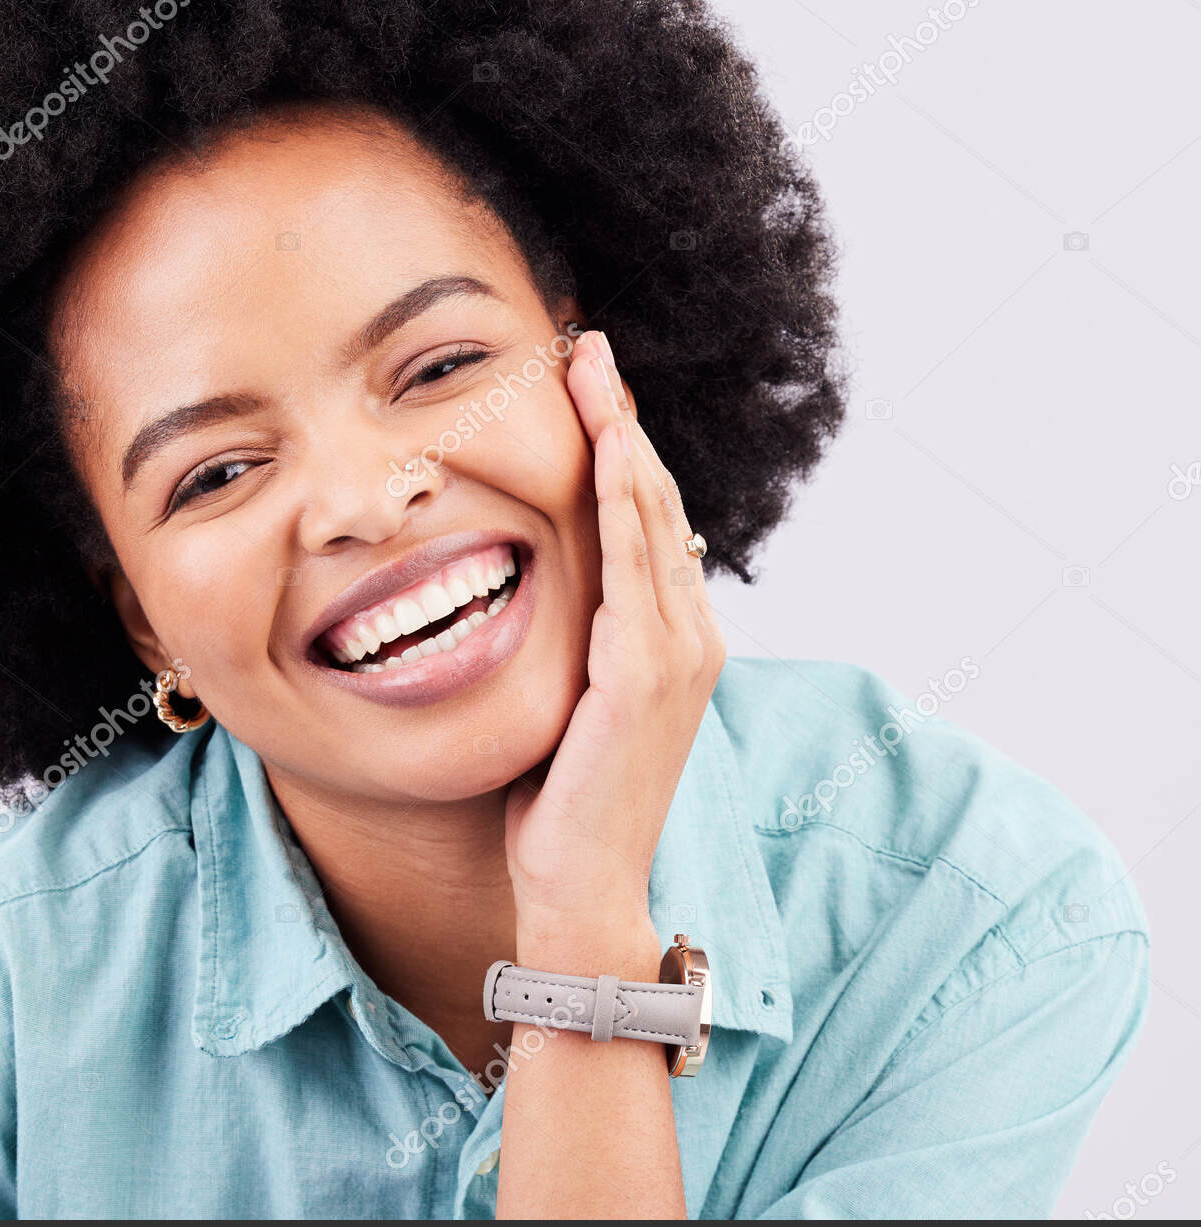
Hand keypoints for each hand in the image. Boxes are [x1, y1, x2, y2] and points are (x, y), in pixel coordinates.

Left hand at [504, 330, 725, 972]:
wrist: (580, 883)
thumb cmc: (564, 793)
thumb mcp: (571, 694)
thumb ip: (576, 633)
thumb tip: (539, 579)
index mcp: (670, 633)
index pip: (646, 516)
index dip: (620, 441)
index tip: (586, 378)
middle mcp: (687, 632)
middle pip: (655, 498)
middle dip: (621, 416)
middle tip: (588, 343)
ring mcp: (676, 652)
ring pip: (651, 518)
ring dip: (622, 435)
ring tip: (593, 367)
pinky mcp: (647, 677)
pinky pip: (635, 569)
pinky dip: (626, 501)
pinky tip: (608, 448)